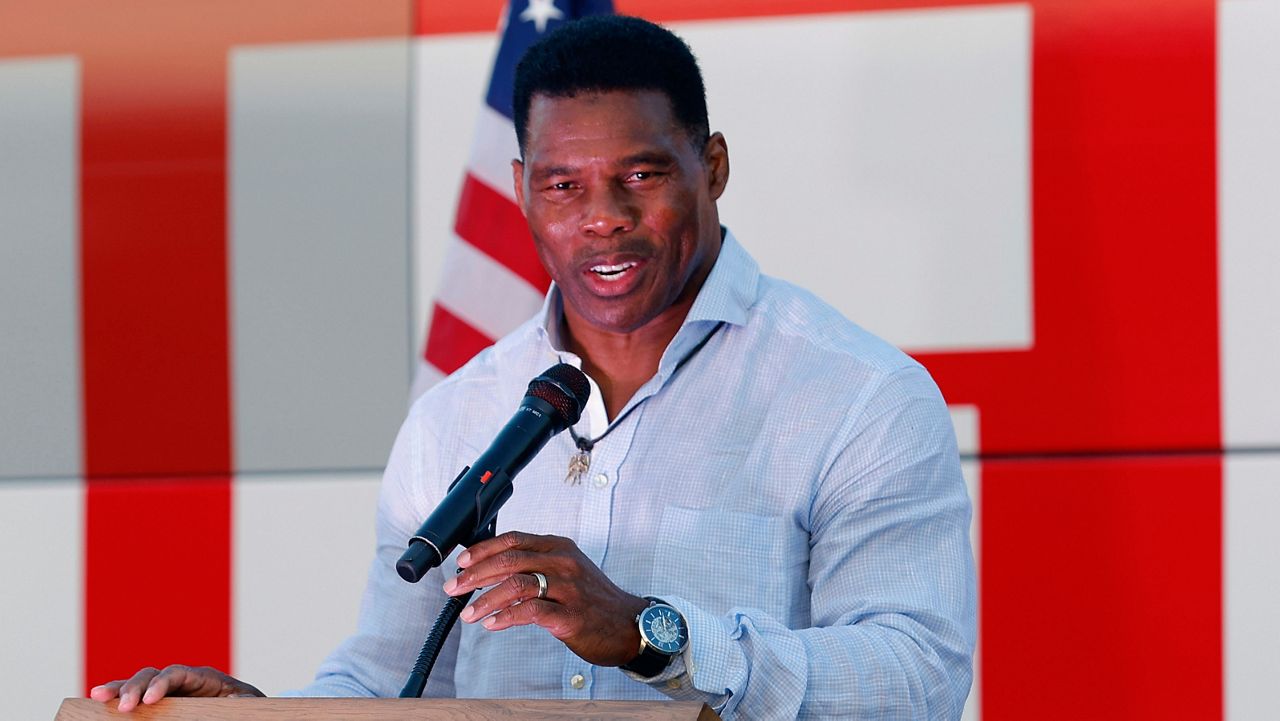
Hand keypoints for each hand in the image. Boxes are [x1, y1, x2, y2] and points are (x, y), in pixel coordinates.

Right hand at [89, 665, 262, 711]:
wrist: (243, 707)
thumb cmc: (245, 705)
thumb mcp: (246, 704)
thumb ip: (239, 702)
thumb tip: (233, 701)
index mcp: (203, 677)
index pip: (178, 673)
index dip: (162, 683)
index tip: (150, 700)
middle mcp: (181, 679)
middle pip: (153, 674)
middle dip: (135, 688)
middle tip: (123, 707)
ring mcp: (168, 689)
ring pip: (138, 683)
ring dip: (119, 689)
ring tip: (97, 697)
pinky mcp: (160, 702)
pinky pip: (136, 697)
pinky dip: (118, 697)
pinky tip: (99, 701)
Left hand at [444, 531, 648, 666]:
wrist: (629, 625)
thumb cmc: (593, 600)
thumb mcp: (567, 570)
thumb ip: (536, 564)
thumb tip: (492, 569)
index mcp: (559, 547)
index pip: (514, 540)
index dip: (483, 550)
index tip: (462, 562)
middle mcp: (563, 562)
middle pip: (510, 560)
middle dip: (476, 574)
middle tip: (454, 587)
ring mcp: (568, 588)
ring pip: (516, 585)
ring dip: (486, 599)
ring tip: (469, 613)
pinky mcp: (570, 615)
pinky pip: (530, 612)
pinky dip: (506, 617)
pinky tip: (493, 623)